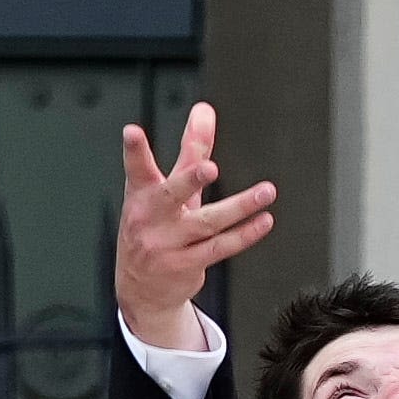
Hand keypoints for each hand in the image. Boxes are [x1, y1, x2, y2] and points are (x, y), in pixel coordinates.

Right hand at [116, 100, 272, 350]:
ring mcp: (167, 244)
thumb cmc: (155, 227)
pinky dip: (244, 234)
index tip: (132, 132)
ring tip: (266, 192)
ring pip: (207, 222)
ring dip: (239, 207)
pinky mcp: (186, 264)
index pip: (136, 168)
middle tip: (209, 168)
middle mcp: (152, 219)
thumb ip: (189, 149)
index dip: (134, 150)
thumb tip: (204, 110)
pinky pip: (220, 248)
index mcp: (141, 195)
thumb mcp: (166, 188)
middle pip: (171, 195)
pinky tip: (263, 221)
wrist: (140, 288)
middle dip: (190, 180)